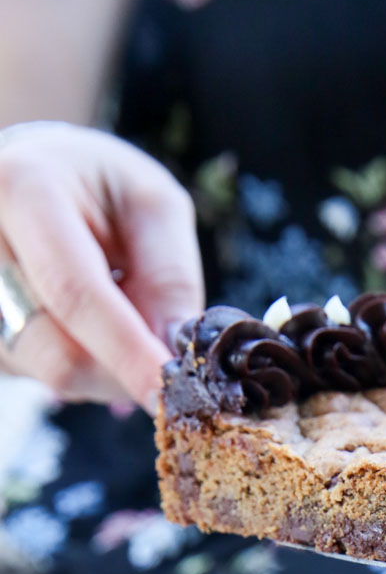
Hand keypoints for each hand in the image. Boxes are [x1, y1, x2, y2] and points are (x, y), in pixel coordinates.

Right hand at [0, 122, 203, 413]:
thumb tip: (175, 351)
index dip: (126, 352)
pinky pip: (41, 375)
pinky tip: (83, 323)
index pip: (74, 293)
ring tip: (116, 312)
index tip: (168, 393)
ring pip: (52, 373)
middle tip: (162, 350)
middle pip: (60, 352)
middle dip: (124, 370)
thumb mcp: (153, 206)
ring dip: (107, 368)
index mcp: (23, 190)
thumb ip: (170, 276)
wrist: (36, 181)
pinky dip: (83, 364)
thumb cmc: (102, 190)